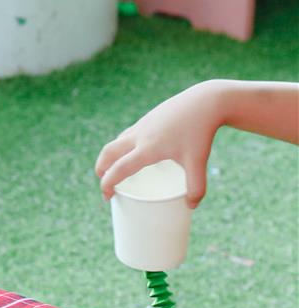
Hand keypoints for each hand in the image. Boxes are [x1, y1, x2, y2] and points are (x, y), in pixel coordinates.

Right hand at [96, 82, 221, 205]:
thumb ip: (196, 186)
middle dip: (101, 168)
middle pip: (109, 153)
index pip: (119, 169)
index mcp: (147, 149)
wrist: (204, 101)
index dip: (108, 184)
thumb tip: (191, 206)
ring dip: (109, 156)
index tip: (107, 196)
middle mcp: (139, 136)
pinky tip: (132, 149)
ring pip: (117, 142)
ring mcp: (141, 126)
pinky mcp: (147, 119)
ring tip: (114, 167)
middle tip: (103, 181)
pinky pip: (127, 135)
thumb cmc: (200, 132)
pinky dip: (121, 146)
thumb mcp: (199, 161)